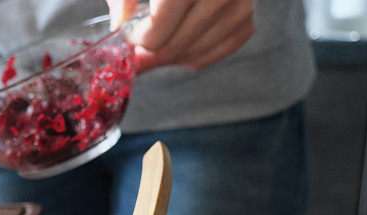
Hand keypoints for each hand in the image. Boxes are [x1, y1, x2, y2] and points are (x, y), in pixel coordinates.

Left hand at [106, 0, 254, 72]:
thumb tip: (119, 23)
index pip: (157, 32)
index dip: (138, 39)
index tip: (131, 34)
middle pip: (172, 48)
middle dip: (151, 51)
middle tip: (140, 45)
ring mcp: (239, 7)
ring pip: (192, 55)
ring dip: (170, 55)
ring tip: (160, 40)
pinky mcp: (248, 18)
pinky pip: (214, 54)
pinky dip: (193, 54)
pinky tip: (182, 41)